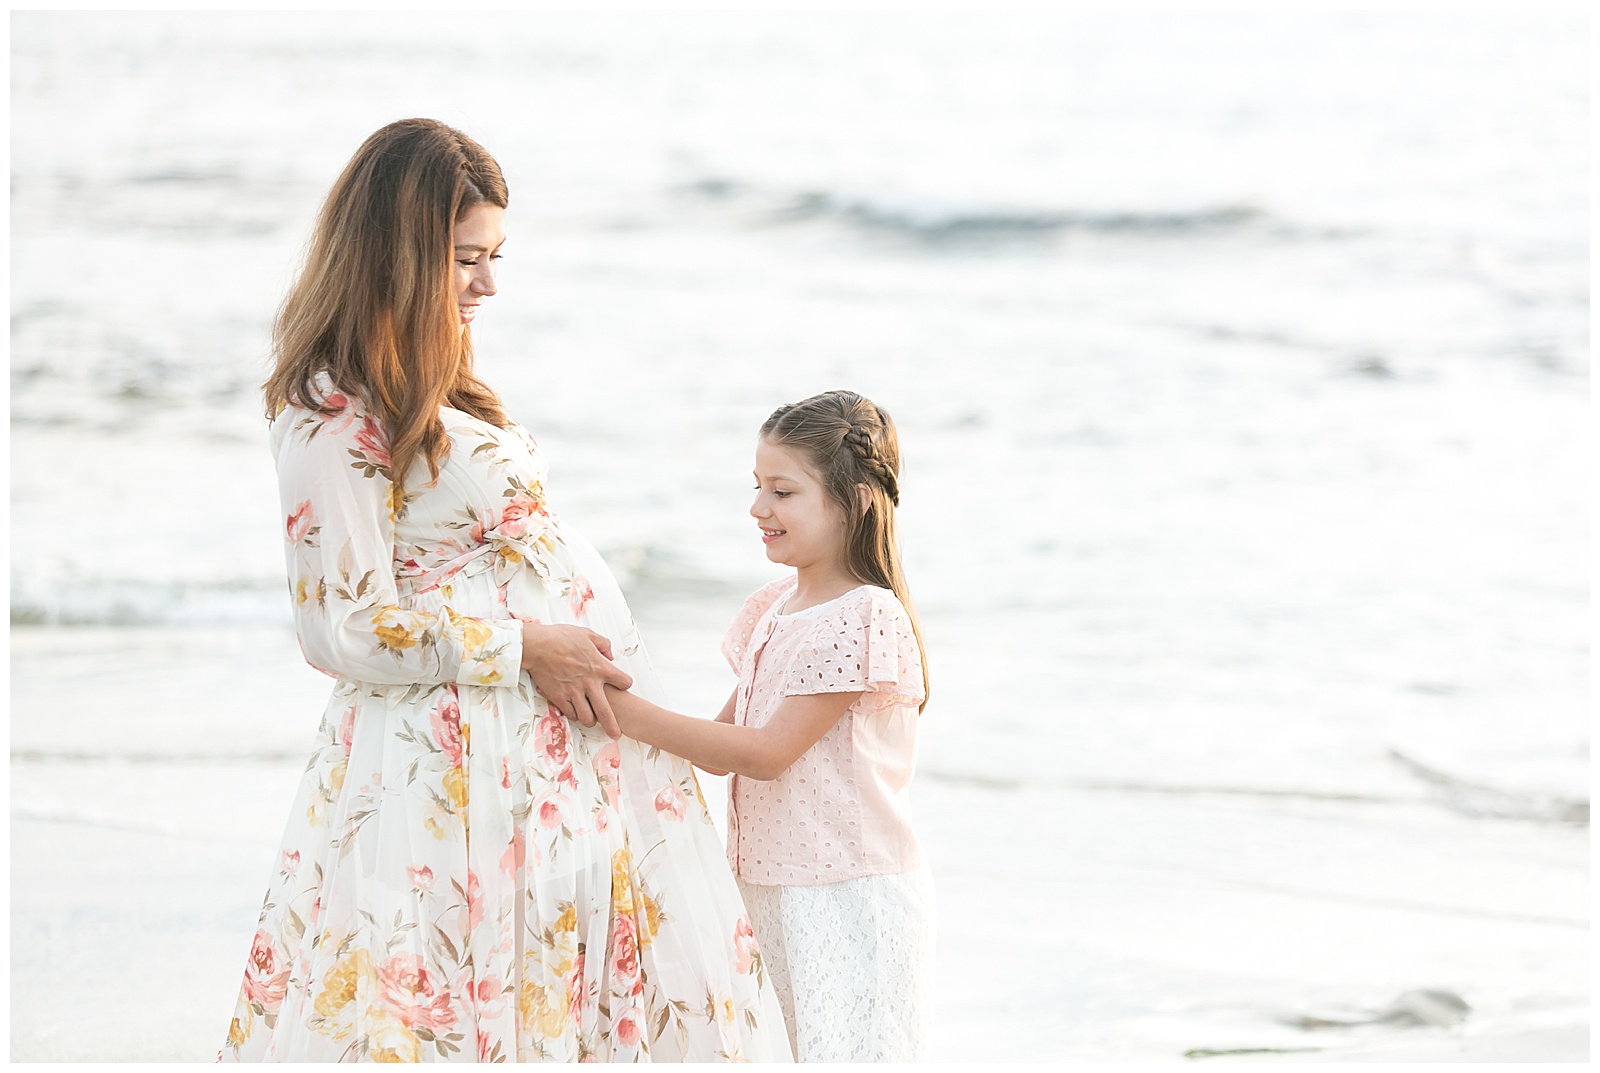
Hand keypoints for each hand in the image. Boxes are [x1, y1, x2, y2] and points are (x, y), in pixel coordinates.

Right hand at [520, 623, 632, 738]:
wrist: (538, 646)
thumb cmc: (561, 637)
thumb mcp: (588, 634)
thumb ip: (603, 645)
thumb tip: (610, 656)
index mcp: (600, 667)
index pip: (624, 682)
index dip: (624, 683)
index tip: (621, 684)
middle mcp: (590, 683)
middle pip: (606, 713)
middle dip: (613, 726)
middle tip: (616, 734)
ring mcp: (574, 693)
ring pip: (587, 718)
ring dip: (590, 720)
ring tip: (591, 719)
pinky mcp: (559, 698)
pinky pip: (570, 714)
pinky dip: (574, 714)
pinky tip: (575, 711)